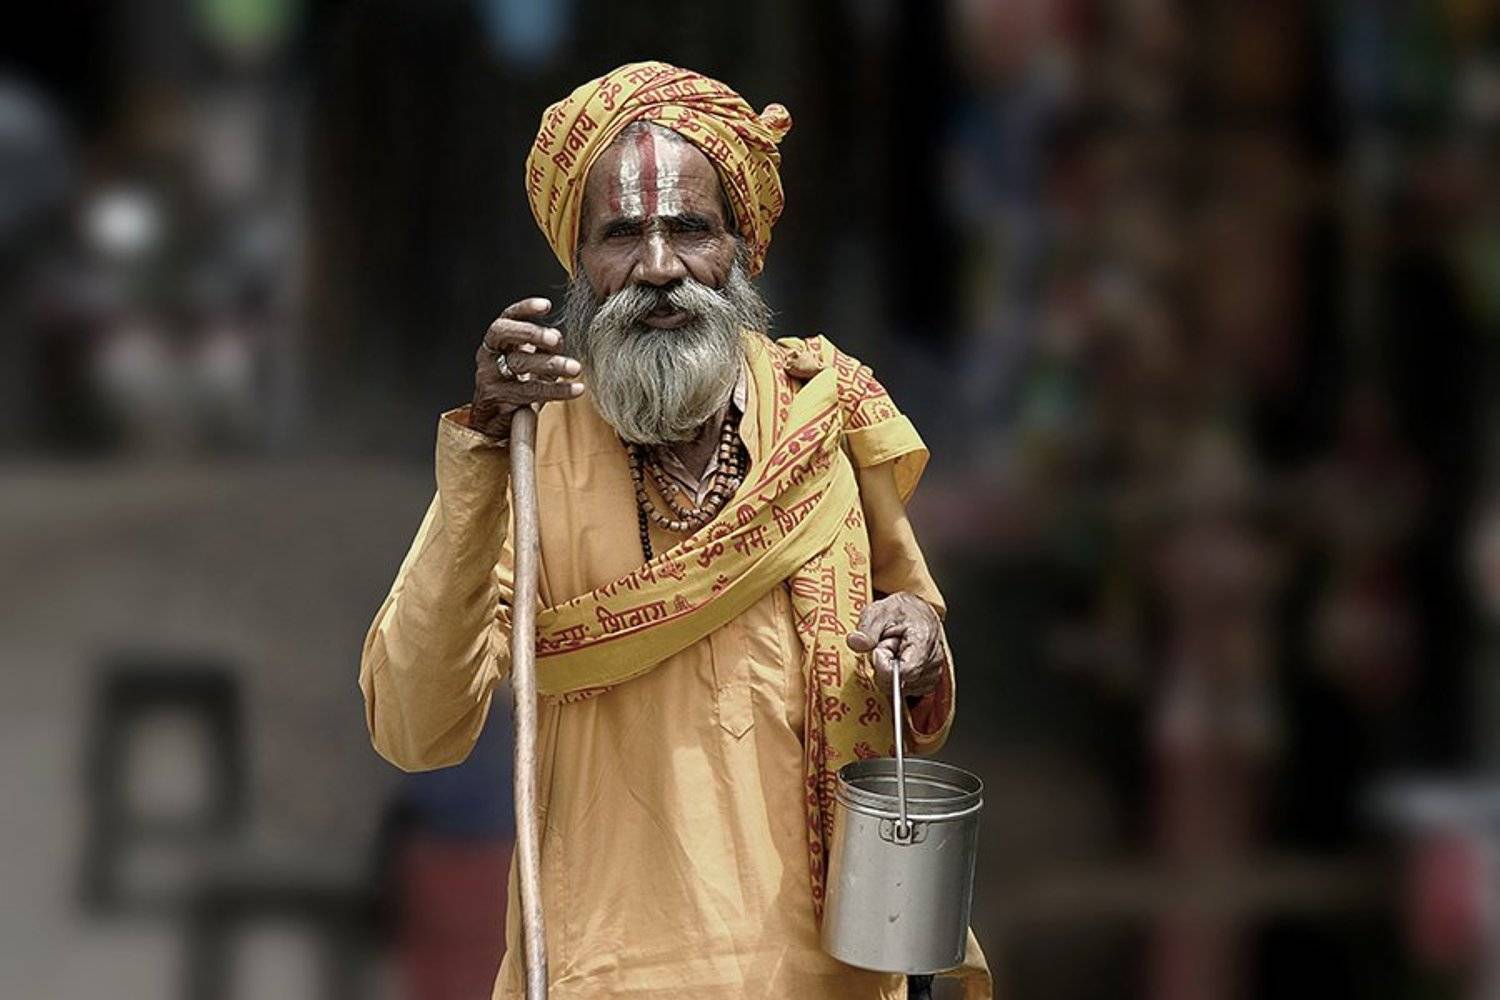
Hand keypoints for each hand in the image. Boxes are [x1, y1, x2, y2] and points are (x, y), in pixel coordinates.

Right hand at [470, 296, 585, 440]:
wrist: (494, 419)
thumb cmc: (515, 385)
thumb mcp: (530, 360)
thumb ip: (543, 346)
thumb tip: (557, 337)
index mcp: (497, 340)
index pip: (508, 317)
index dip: (525, 308)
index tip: (546, 305)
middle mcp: (488, 353)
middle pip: (504, 333)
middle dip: (531, 333)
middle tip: (555, 340)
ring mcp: (489, 375)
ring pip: (518, 364)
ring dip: (550, 364)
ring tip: (575, 368)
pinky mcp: (495, 397)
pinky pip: (529, 392)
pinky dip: (557, 390)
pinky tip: (576, 389)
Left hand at [845, 592, 945, 698]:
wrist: (917, 612)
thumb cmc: (901, 612)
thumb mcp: (878, 612)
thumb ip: (867, 629)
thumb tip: (855, 642)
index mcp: (923, 639)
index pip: (905, 671)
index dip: (884, 665)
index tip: (879, 649)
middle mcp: (933, 658)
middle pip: (900, 682)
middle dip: (885, 667)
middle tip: (886, 645)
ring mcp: (933, 672)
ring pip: (902, 688)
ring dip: (892, 673)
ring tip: (894, 651)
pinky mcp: (929, 681)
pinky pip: (907, 690)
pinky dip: (899, 678)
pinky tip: (899, 661)